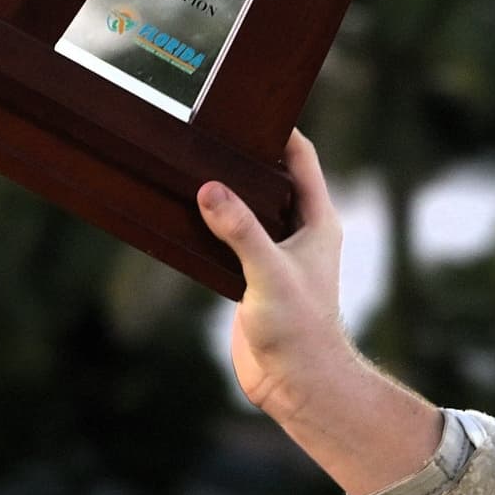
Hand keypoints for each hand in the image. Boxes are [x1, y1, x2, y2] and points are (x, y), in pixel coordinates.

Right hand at [194, 135, 355, 420]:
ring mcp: (273, 254)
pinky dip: (206, 224)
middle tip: (201, 132)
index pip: (301, 158)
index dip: (277, 130)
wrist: (297, 386)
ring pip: (244, 208)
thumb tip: (209, 189)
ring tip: (183, 164)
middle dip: (240, 157)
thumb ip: (242, 231)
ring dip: (219, 192)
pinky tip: (177, 212)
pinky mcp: (249, 277)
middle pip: (268, 178)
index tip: (242, 108)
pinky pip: (225, 239)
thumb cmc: (300, 332)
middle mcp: (297, 232)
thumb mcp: (270, 274)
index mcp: (317, 221)